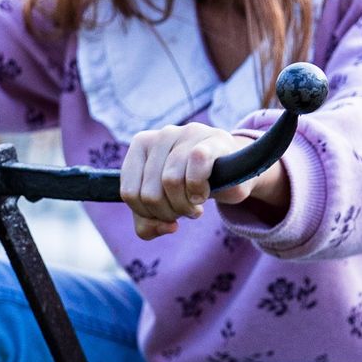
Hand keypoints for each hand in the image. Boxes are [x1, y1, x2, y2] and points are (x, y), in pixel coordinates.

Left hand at [119, 119, 286, 238]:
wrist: (232, 171)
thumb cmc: (189, 186)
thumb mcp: (162, 206)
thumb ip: (148, 224)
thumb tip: (166, 227)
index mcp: (140, 146)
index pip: (129, 192)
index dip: (147, 214)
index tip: (164, 213)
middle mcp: (161, 135)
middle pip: (150, 192)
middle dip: (168, 213)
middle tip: (184, 210)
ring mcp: (186, 133)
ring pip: (171, 181)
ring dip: (185, 206)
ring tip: (195, 204)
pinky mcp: (212, 139)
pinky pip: (195, 166)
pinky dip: (198, 189)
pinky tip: (203, 193)